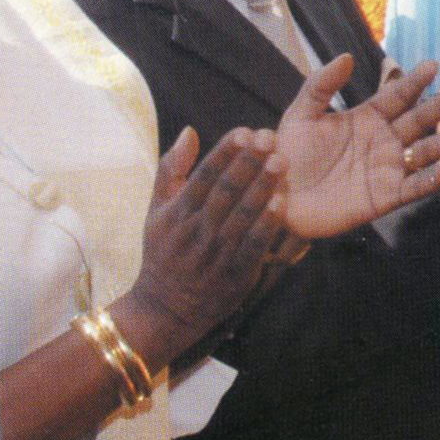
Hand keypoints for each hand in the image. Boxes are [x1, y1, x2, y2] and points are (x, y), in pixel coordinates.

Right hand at [119, 128, 288, 365]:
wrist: (167, 309)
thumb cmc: (164, 251)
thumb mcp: (157, 209)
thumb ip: (172, 169)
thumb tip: (190, 131)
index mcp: (177, 213)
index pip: (203, 176)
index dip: (224, 153)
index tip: (244, 131)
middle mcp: (196, 231)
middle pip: (225, 191)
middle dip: (248, 162)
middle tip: (269, 136)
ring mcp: (217, 254)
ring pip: (242, 215)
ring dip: (263, 187)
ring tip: (281, 161)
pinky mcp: (236, 274)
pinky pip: (254, 246)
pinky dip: (267, 225)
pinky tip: (282, 203)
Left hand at [270, 57, 439, 240]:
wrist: (276, 197)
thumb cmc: (287, 154)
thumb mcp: (300, 114)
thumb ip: (321, 85)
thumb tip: (347, 57)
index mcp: (366, 118)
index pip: (397, 95)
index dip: (414, 80)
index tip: (433, 64)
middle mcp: (382, 141)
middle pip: (418, 120)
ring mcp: (387, 169)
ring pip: (425, 152)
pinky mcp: (385, 198)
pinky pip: (414, 187)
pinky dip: (433, 179)